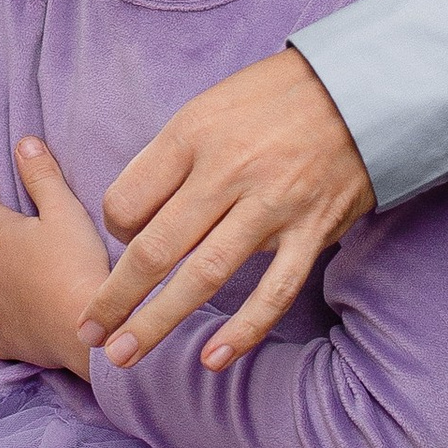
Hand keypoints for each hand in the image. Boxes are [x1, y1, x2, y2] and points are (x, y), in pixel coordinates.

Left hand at [0, 140, 110, 373]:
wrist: (87, 329)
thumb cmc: (79, 264)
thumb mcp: (66, 210)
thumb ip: (43, 176)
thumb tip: (23, 141)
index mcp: (5, 235)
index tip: (10, 210)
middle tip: (14, 245)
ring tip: (14, 283)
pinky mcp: (10, 341)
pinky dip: (2, 331)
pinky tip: (16, 328)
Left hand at [85, 47, 373, 372]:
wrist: (360, 89)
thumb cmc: (274, 97)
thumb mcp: (208, 105)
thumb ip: (169, 158)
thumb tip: (130, 214)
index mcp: (192, 136)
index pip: (128, 200)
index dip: (113, 229)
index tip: (123, 239)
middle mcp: (228, 173)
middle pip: (156, 248)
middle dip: (115, 298)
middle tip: (88, 332)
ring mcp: (272, 206)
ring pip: (205, 275)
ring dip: (160, 321)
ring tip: (125, 356)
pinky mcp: (311, 231)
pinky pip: (275, 290)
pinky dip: (244, 329)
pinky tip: (213, 358)